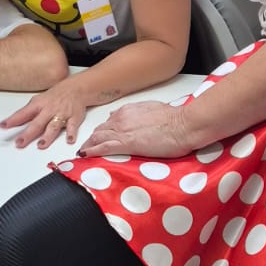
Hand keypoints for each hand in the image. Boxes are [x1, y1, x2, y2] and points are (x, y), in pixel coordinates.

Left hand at [0, 78, 91, 149]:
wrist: (76, 89)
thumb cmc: (55, 96)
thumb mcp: (39, 101)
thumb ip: (28, 113)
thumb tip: (13, 122)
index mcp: (38, 105)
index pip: (23, 113)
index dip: (12, 120)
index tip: (3, 125)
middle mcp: (49, 110)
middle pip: (37, 124)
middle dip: (28, 134)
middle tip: (19, 143)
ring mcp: (61, 114)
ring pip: (53, 126)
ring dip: (47, 136)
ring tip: (41, 145)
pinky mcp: (74, 118)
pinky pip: (72, 126)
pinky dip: (71, 133)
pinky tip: (69, 140)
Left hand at [77, 99, 194, 158]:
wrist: (183, 125)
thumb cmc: (175, 119)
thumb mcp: (153, 110)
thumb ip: (139, 114)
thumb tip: (130, 117)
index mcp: (128, 111)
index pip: (109, 121)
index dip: (103, 130)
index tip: (100, 135)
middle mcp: (121, 119)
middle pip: (100, 130)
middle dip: (93, 138)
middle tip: (87, 146)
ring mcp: (122, 131)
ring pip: (98, 138)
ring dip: (88, 146)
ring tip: (83, 152)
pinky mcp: (126, 144)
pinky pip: (103, 148)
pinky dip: (92, 152)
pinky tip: (85, 155)